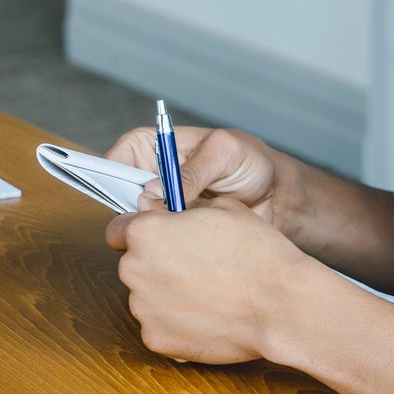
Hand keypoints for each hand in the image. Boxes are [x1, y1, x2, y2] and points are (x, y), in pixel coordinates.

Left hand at [104, 198, 313, 363]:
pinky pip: (158, 326)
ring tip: (207, 294)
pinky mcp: (156, 340)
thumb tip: (172, 209)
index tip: (158, 238)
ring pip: (146, 297)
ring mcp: (143, 308)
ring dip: (166, 294)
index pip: (118, 229)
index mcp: (145, 232)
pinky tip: (207, 316)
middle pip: (133, 264)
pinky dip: (176, 323)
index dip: (140, 232)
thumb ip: (185, 207)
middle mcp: (134, 269)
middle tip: (194, 266)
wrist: (279, 305)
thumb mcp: (222, 208)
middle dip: (155, 264)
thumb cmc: (255, 254)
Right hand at [105, 123, 299, 235]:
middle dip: (129, 206)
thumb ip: (191, 171)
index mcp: (160, 146)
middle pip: (122, 192)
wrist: (280, 198)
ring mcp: (165, 206)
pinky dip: (166, 243)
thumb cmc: (253, 163)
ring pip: (139, 220)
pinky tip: (183, 246)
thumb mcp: (224, 154)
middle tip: (148, 217)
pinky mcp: (177, 231)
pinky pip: (160, 239)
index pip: (121, 155)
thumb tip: (151, 193)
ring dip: (150, 228)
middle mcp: (156, 176)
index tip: (118, 192)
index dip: (112, 173)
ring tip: (174, 230)